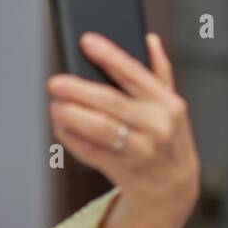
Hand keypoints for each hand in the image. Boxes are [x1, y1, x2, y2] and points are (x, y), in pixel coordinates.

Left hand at [47, 32, 199, 227]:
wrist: (172, 188)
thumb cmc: (167, 138)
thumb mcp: (171, 106)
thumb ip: (160, 73)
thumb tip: (149, 39)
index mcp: (168, 103)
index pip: (134, 73)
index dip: (109, 55)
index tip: (86, 40)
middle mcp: (156, 125)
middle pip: (110, 102)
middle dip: (78, 91)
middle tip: (54, 82)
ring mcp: (141, 150)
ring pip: (99, 129)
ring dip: (72, 116)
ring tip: (55, 106)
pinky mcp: (124, 170)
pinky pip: (92, 152)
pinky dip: (72, 139)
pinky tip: (60, 127)